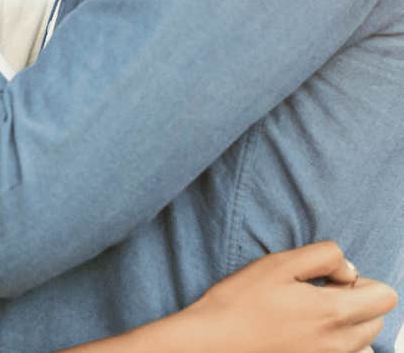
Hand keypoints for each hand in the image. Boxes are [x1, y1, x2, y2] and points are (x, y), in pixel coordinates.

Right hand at [182, 242, 396, 352]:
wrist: (215, 342)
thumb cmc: (241, 301)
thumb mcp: (279, 263)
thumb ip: (324, 257)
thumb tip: (349, 269)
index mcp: (333, 312)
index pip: (386, 296)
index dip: (362, 280)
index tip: (331, 278)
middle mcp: (339, 344)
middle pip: (378, 319)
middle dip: (356, 302)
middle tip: (317, 294)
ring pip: (365, 343)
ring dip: (349, 327)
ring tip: (313, 317)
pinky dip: (337, 346)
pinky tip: (307, 335)